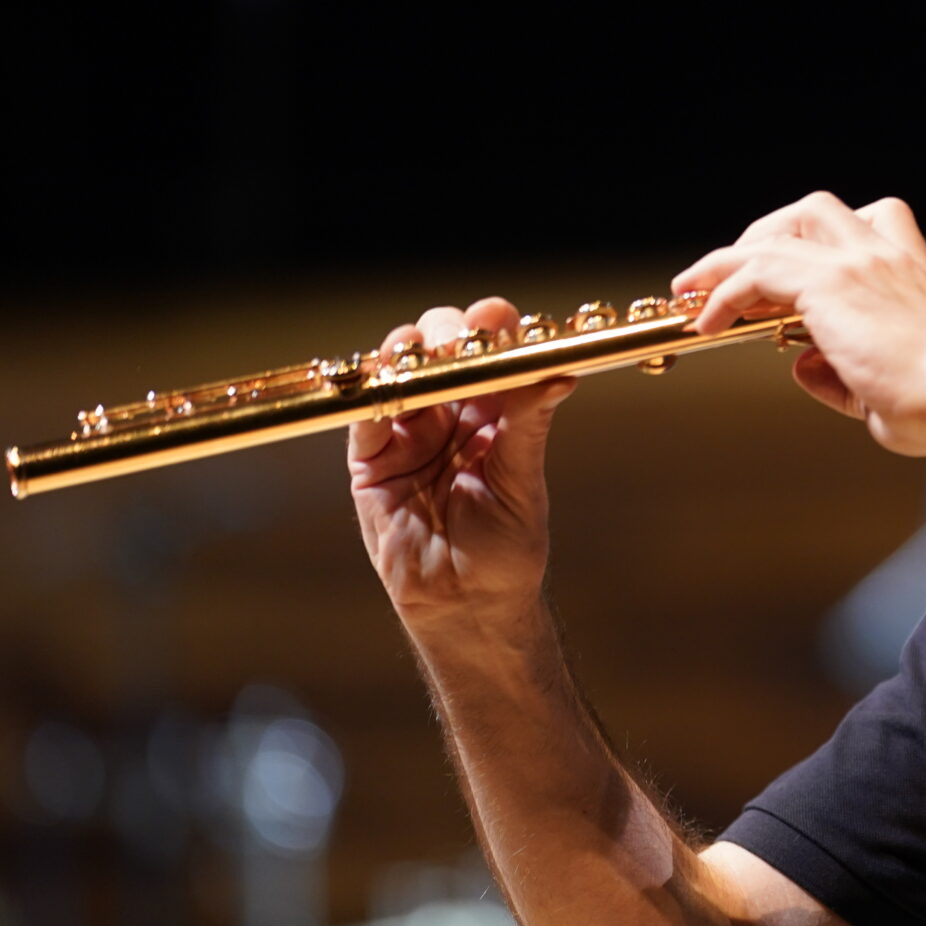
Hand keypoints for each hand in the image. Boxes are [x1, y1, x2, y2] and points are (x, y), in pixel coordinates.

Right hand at [348, 296, 578, 651]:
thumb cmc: (506, 549)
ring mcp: (409, 431)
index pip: (492, 349)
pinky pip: (363, 417)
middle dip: (445, 332)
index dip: (491, 326)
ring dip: (404, 353)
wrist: (466, 606)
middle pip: (440, 345)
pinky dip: (369, 396)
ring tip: (417, 356)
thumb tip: (562, 373)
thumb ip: (529, 426)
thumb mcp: (522, 484)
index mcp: (498, 410)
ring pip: (399, 370)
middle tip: (455, 341)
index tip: (493, 319)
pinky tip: (383, 386)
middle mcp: (452, 411)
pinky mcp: (372, 460)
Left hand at [673, 193, 925, 460]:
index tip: (782, 275)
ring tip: (698, 290)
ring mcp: (857, 264)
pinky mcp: (829, 285)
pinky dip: (723, 292)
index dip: (814, 243)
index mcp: (909, 270)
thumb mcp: (885, 386)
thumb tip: (804, 367)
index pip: (864, 224)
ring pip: (776, 234)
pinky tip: (708, 320)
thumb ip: (840, 374)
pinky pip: (757, 272)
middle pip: (813, 210)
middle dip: (765, 235)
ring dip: (729, 259)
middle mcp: (884, 255)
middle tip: (734, 272)